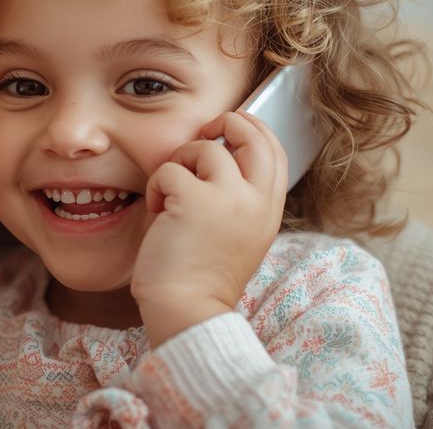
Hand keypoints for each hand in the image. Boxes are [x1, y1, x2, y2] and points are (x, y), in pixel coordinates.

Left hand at [131, 111, 287, 346]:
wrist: (187, 310)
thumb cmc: (201, 275)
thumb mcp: (238, 233)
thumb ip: (238, 197)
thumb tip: (217, 152)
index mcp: (269, 210)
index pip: (275, 151)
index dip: (253, 129)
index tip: (228, 129)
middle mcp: (256, 200)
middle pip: (253, 135)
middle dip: (226, 122)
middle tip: (203, 134)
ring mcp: (228, 198)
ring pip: (205, 148)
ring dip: (180, 162)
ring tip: (170, 194)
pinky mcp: (194, 200)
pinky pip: (170, 169)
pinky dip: (157, 185)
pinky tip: (157, 210)